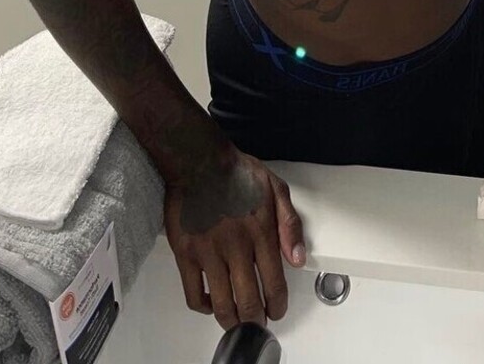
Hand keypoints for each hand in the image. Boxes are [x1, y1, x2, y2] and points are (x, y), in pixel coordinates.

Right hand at [163, 144, 305, 328]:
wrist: (200, 161)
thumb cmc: (238, 173)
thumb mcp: (277, 189)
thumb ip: (290, 225)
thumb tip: (297, 258)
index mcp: (261, 232)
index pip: (274, 284)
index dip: (278, 306)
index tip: (277, 311)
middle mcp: (236, 246)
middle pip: (248, 302)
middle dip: (256, 320)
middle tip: (258, 322)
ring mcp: (208, 252)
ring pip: (221, 304)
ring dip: (231, 320)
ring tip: (236, 321)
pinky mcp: (185, 254)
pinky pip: (193, 294)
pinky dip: (203, 307)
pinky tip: (210, 302)